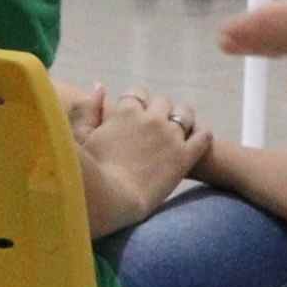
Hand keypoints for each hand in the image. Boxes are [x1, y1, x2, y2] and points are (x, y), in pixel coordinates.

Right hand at [70, 88, 200, 233]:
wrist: (111, 201)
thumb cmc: (90, 171)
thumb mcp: (84, 136)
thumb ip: (90, 108)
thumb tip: (100, 85)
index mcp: (125, 111)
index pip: (137, 93)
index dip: (138, 103)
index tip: (137, 113)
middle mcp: (150, 118)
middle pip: (163, 102)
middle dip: (160, 110)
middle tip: (158, 125)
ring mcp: (170, 136)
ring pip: (186, 113)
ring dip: (183, 118)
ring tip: (181, 129)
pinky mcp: (185, 156)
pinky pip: (203, 137)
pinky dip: (202, 135)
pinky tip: (199, 139)